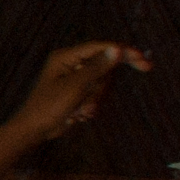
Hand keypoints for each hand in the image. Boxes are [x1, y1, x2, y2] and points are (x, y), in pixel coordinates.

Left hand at [10, 42, 148, 140]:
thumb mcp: (76, 86)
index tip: (144, 62)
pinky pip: (96, 96)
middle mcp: (71, 65)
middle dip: (101, 89)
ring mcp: (75, 79)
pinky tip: (77, 115)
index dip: (124, 53)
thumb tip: (117, 49)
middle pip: (105, 68)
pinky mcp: (78, 92)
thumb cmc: (49, 106)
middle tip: (90, 104)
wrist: (35, 130)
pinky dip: (90, 106)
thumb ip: (97, 67)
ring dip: (94, 101)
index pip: (102, 48)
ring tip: (79, 112)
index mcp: (66, 57)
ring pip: (102, 85)